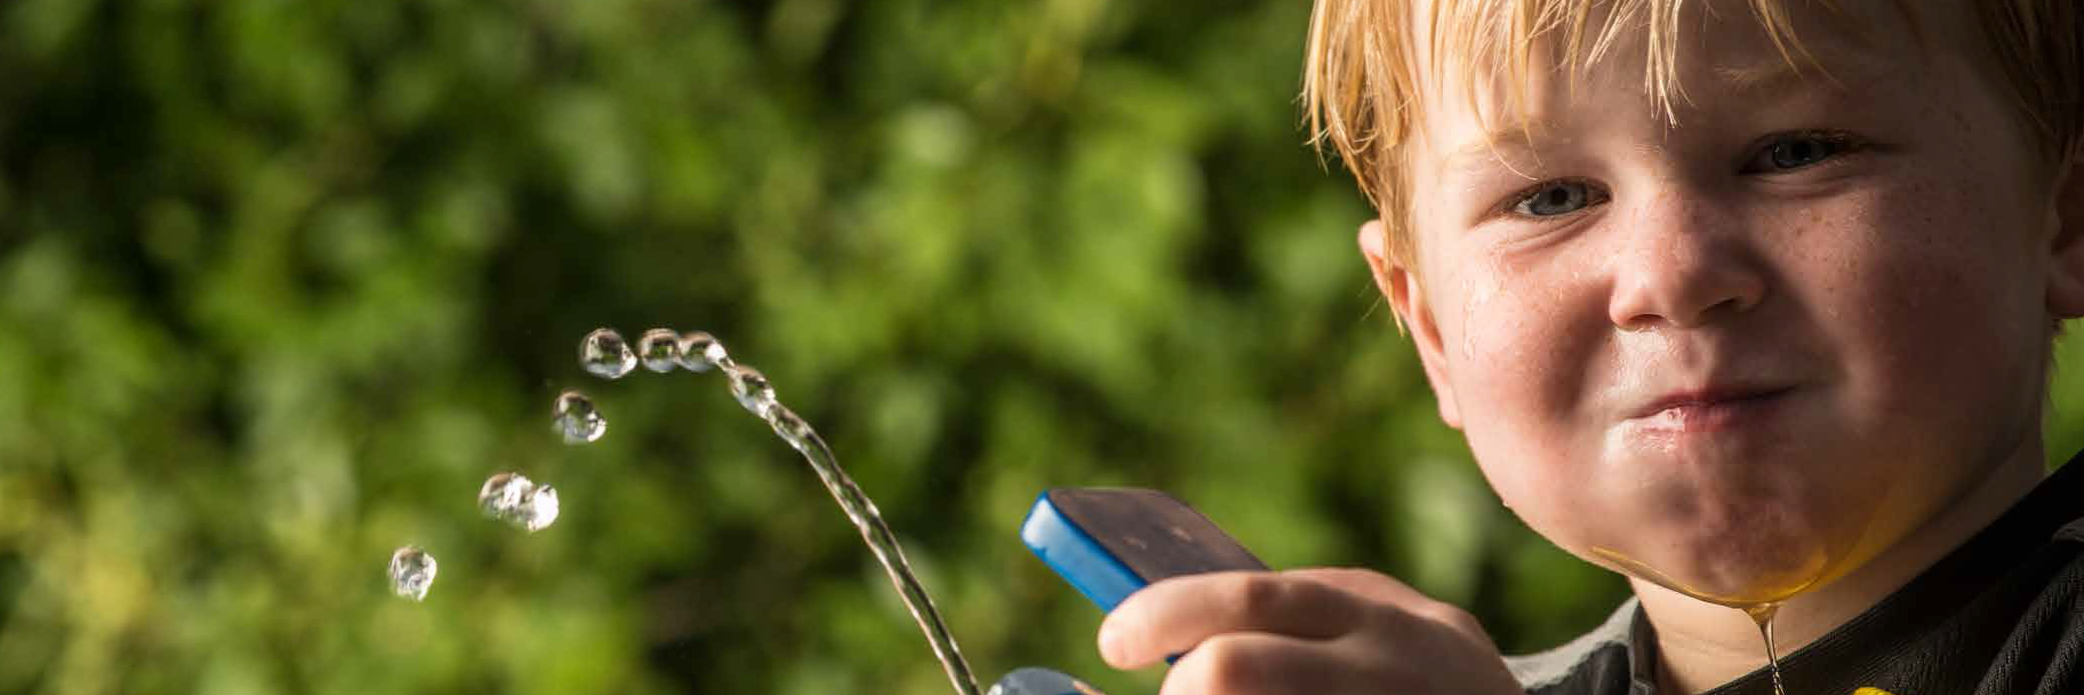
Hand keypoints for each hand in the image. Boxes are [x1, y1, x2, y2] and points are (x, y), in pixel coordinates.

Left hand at [1096, 568, 1524, 693]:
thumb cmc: (1423, 680)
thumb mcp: (1386, 624)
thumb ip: (1295, 614)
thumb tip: (1165, 629)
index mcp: (1376, 619)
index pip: (1245, 603)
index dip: (1162, 616)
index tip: (1112, 640)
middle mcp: (1384, 676)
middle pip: (1230, 670)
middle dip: (1183, 688)